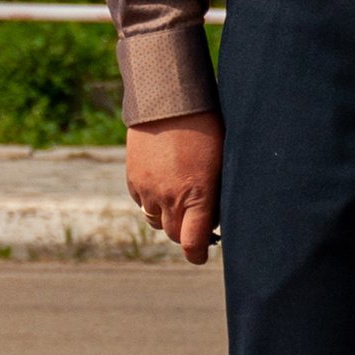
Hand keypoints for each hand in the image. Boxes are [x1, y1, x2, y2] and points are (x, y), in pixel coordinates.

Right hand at [128, 111, 222, 264]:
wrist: (168, 99)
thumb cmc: (207, 126)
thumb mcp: (222, 161)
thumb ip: (216, 193)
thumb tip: (215, 217)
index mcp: (197, 194)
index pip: (192, 243)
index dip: (198, 254)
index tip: (202, 255)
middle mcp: (169, 197)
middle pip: (174, 234)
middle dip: (186, 234)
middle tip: (198, 224)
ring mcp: (148, 189)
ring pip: (156, 221)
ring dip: (169, 218)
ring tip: (181, 201)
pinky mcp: (133, 179)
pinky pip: (143, 203)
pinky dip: (153, 202)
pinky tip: (165, 185)